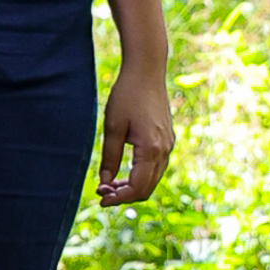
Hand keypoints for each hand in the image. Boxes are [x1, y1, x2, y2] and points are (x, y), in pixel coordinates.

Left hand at [97, 59, 173, 205]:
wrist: (147, 72)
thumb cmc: (127, 95)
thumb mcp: (112, 127)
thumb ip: (110, 158)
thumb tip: (105, 183)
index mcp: (151, 149)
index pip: (138, 187)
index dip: (119, 198)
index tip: (100, 198)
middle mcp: (164, 150)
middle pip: (147, 188)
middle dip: (124, 195)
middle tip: (102, 191)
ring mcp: (168, 145)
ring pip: (152, 179)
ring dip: (132, 186)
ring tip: (109, 184)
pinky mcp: (166, 140)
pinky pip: (155, 167)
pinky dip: (140, 175)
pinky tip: (123, 172)